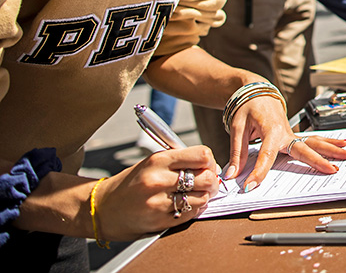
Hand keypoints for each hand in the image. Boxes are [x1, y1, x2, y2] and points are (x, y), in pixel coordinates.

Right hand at [95, 146, 219, 238]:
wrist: (102, 208)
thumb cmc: (131, 183)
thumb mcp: (152, 163)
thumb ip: (180, 161)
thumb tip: (210, 165)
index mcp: (158, 161)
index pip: (201, 155)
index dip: (209, 161)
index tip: (206, 165)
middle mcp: (158, 181)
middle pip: (206, 178)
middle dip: (211, 179)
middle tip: (207, 181)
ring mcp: (158, 203)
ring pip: (202, 197)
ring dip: (204, 196)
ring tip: (195, 193)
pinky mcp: (159, 222)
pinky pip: (191, 214)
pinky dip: (194, 208)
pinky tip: (186, 204)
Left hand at [224, 94, 345, 190]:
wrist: (256, 92)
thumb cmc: (247, 107)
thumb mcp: (237, 127)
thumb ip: (236, 152)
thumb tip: (231, 175)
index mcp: (270, 129)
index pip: (265, 154)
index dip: (259, 172)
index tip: (251, 186)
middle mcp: (285, 132)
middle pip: (304, 147)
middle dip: (319, 160)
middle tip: (332, 170)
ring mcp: (292, 134)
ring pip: (315, 142)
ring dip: (332, 149)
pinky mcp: (293, 136)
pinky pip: (313, 140)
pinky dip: (329, 143)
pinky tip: (342, 146)